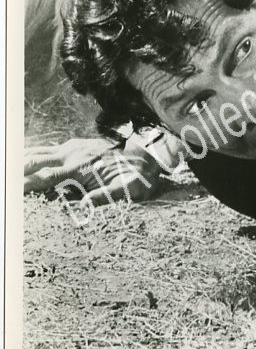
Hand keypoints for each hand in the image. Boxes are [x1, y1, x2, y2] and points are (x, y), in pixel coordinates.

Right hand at [24, 136, 163, 206]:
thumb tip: (83, 205)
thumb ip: (103, 197)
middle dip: (18, 170)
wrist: (149, 152)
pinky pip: (48, 147)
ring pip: (39, 151)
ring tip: (10, 169)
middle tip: (8, 182)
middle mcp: (73, 154)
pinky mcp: (76, 143)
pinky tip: (24, 158)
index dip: (27, 184)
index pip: (46, 177)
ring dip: (22, 159)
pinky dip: (33, 153)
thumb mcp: (126, 189)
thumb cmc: (137, 175)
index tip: (14, 191)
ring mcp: (73, 146)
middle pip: (35, 161)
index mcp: (81, 168)